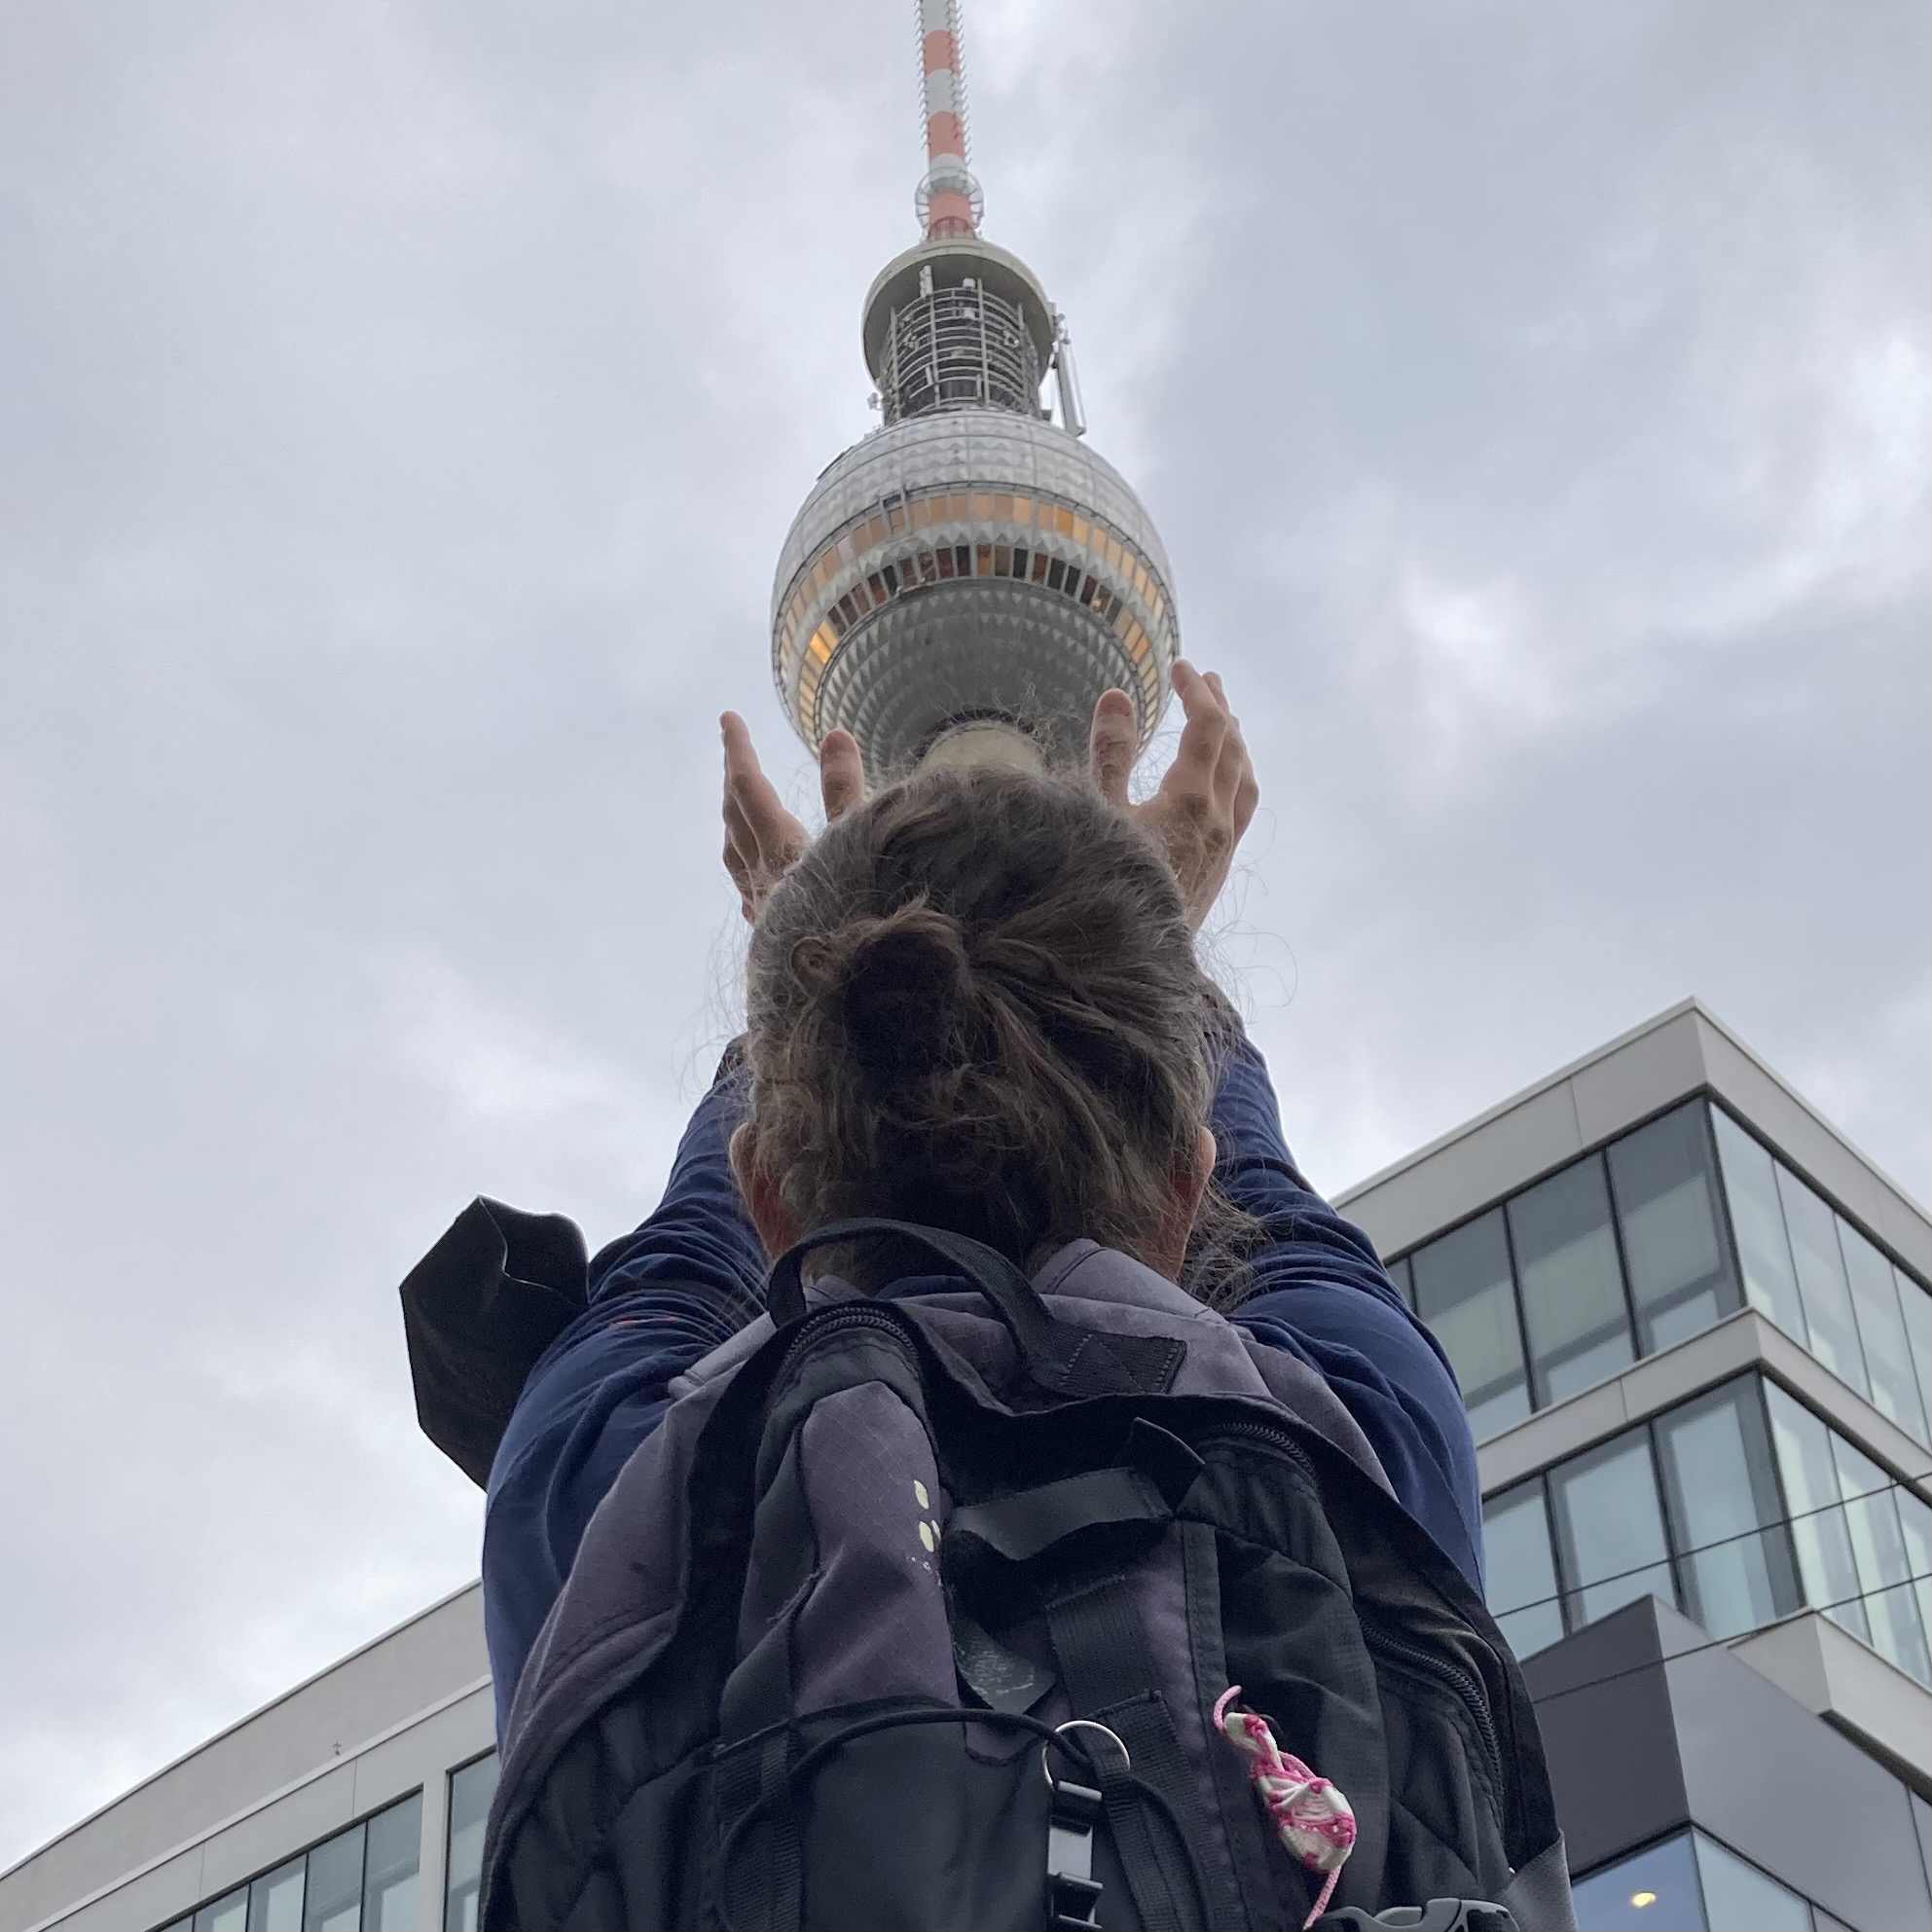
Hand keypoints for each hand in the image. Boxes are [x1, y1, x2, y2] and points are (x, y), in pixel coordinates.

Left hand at [720, 714, 864, 922]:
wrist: (839, 993)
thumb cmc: (854, 914)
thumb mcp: (858, 845)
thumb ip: (845, 792)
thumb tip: (835, 735)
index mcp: (780, 848)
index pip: (750, 790)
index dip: (739, 752)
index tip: (728, 719)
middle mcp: (763, 876)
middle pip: (736, 818)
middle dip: (734, 780)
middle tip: (734, 751)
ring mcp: (764, 907)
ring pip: (734, 855)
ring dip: (732, 822)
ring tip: (733, 808)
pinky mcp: (771, 934)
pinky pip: (746, 887)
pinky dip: (745, 864)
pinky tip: (753, 876)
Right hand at [1089, 661, 1259, 929]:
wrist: (1132, 959)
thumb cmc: (1106, 885)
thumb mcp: (1098, 815)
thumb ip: (1110, 754)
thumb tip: (1117, 696)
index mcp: (1190, 799)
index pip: (1207, 727)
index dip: (1196, 691)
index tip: (1179, 667)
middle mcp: (1217, 819)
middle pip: (1232, 747)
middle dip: (1218, 707)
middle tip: (1202, 679)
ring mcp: (1223, 845)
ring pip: (1244, 778)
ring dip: (1234, 742)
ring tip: (1223, 722)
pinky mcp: (1220, 867)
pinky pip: (1242, 807)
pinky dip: (1236, 776)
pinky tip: (1223, 783)